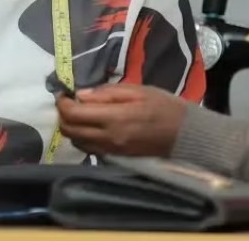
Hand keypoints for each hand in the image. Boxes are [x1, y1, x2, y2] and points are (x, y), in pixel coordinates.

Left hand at [57, 84, 187, 156]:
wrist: (186, 135)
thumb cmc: (163, 107)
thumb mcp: (137, 91)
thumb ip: (106, 93)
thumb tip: (81, 95)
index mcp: (113, 118)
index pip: (73, 114)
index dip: (62, 103)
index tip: (64, 93)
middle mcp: (107, 138)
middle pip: (69, 130)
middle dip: (63, 114)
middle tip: (68, 102)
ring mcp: (110, 150)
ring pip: (76, 141)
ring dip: (70, 127)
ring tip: (78, 113)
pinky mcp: (115, 156)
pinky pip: (88, 148)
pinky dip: (81, 137)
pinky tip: (89, 126)